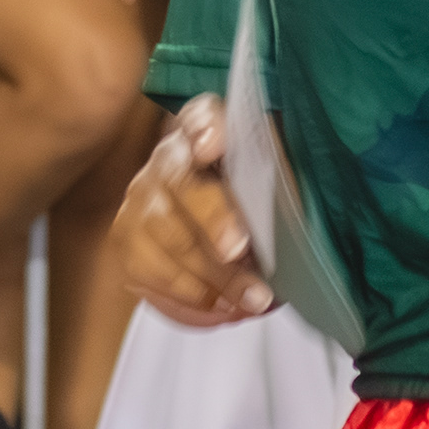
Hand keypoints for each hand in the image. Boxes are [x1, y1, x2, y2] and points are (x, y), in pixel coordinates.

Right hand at [114, 94, 273, 326]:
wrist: (226, 222)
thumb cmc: (261, 197)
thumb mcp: (282, 177)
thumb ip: (286, 177)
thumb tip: (300, 205)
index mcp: (209, 131)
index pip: (202, 117)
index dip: (205, 129)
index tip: (213, 147)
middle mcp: (166, 161)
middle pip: (177, 185)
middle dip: (209, 221)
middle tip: (240, 252)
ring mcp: (140, 202)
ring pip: (157, 235)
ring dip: (206, 276)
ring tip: (251, 301)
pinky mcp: (129, 243)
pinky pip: (144, 274)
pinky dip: (186, 300)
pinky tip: (223, 312)